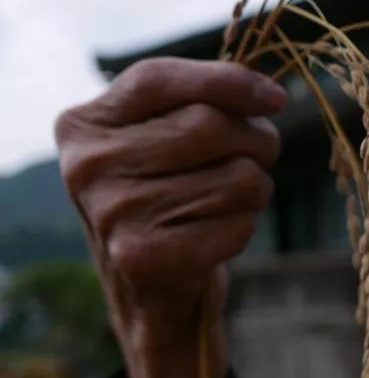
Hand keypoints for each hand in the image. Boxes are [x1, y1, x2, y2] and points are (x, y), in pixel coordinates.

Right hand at [56, 57, 285, 377]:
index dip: (228, 81)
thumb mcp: (163, 145)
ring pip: (237, 176)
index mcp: (84, 127)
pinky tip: (218, 237)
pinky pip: (238, 223)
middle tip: (259, 158)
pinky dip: (244, 228)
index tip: (276, 98)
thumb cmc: (169, 203)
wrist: (155, 298)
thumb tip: (268, 95)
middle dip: (256, 140)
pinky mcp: (144, 257)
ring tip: (231, 202)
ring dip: (255, 189)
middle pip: (209, 126)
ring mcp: (112, 214)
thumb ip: (198, 105)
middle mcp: (86, 167)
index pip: (160, 79)